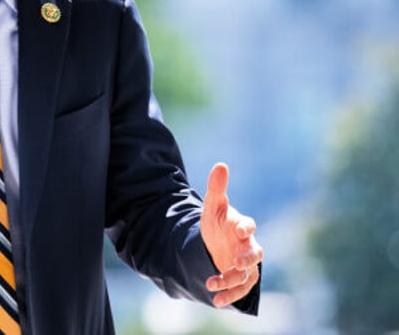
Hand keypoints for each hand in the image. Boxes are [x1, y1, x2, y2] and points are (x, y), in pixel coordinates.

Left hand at [200, 162, 262, 306]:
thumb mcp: (213, 206)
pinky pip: (240, 289)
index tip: (240, 228)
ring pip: (246, 275)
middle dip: (248, 259)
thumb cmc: (219, 221)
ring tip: (211, 284)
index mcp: (242, 226)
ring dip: (231, 281)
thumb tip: (221, 165)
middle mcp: (248, 246)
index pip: (248, 225)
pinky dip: (230, 295)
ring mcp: (246, 264)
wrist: (216, 241)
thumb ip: (217, 188)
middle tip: (237, 264)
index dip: (246, 227)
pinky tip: (216, 300)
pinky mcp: (241, 279)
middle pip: (256, 254)